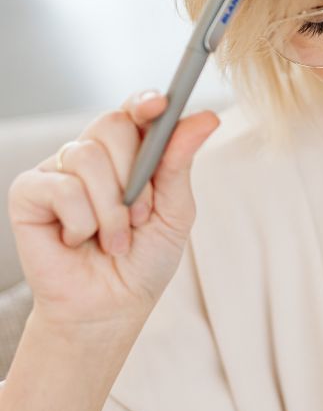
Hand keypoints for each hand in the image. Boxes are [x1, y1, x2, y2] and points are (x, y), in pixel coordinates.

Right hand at [7, 89, 219, 330]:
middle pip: (112, 125)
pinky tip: (78, 240)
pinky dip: (81, 221)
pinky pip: (62, 188)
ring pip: (86, 157)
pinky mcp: (29, 192)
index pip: (135, 112)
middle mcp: (92, 155)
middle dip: (135, 173)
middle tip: (140, 215)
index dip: (146, 103)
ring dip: (111, 210)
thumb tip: (204, 119)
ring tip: (115, 241)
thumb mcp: (174, 213)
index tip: (160, 106)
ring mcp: (58, 171)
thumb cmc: (143, 260)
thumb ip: (180, 164)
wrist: (109, 308)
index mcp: (129, 154)